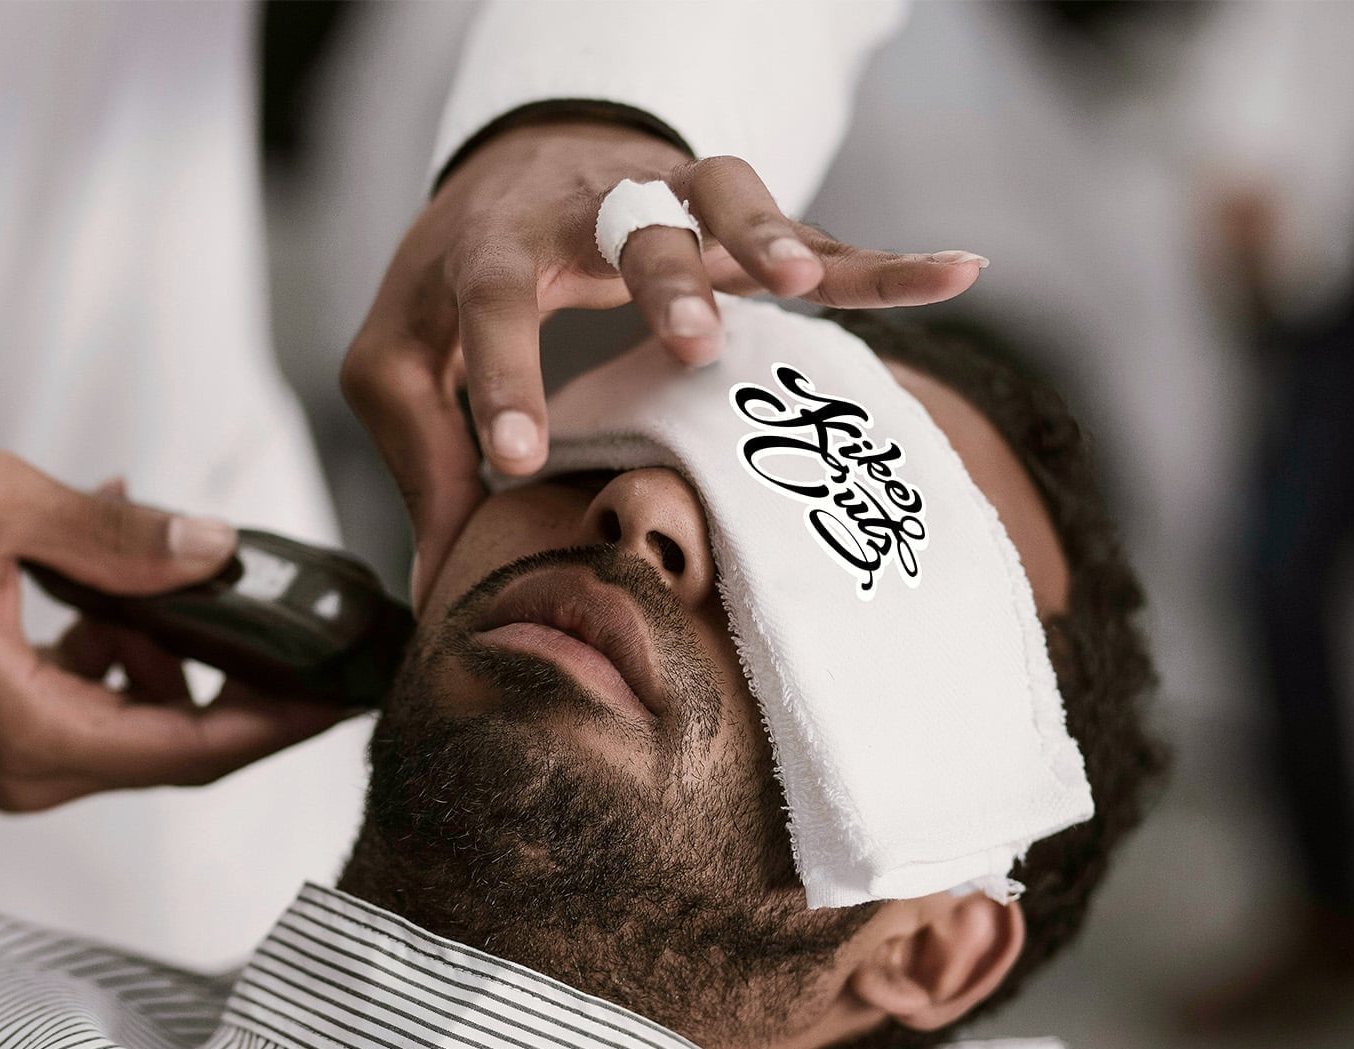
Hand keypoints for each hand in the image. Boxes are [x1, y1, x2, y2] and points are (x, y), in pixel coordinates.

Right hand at [0, 449, 343, 811]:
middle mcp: (30, 770)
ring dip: (176, 649)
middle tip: (310, 622)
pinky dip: (129, 648)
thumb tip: (216, 548)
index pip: (191, 749)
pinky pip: (105, 704)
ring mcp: (20, 761)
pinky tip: (113, 583)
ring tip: (157, 565)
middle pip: (183, 744)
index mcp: (30, 732)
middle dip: (251, 682)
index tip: (348, 689)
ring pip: (147, 720)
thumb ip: (113, 532)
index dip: (282, 721)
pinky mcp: (11, 735)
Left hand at [342, 121, 989, 605]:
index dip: (505, 375)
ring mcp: (667, 202)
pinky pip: (817, 231)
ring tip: (802, 284)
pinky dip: (881, 256)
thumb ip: (416, 456)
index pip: (491, 302)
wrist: (517, 163)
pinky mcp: (731, 222)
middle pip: (629, 224)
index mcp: (493, 246)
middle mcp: (586, 207)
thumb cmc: (451, 277)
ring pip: (726, 197)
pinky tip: (955, 270)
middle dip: (662, 280)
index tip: (516, 459)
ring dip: (769, 235)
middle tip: (692, 344)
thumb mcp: (397, 357)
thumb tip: (437, 580)